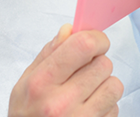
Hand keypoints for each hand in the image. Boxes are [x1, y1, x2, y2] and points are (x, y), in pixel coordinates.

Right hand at [9, 24, 123, 115]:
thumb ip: (48, 54)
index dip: (96, 38)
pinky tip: (88, 110)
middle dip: (97, 63)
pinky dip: (106, 106)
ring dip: (104, 85)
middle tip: (83, 72)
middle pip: (103, 64)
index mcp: (42, 82)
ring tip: (86, 92)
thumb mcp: (25, 82)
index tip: (95, 42)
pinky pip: (115, 108)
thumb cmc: (26, 115)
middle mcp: (61, 103)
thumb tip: (69, 30)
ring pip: (114, 85)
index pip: (83, 45)